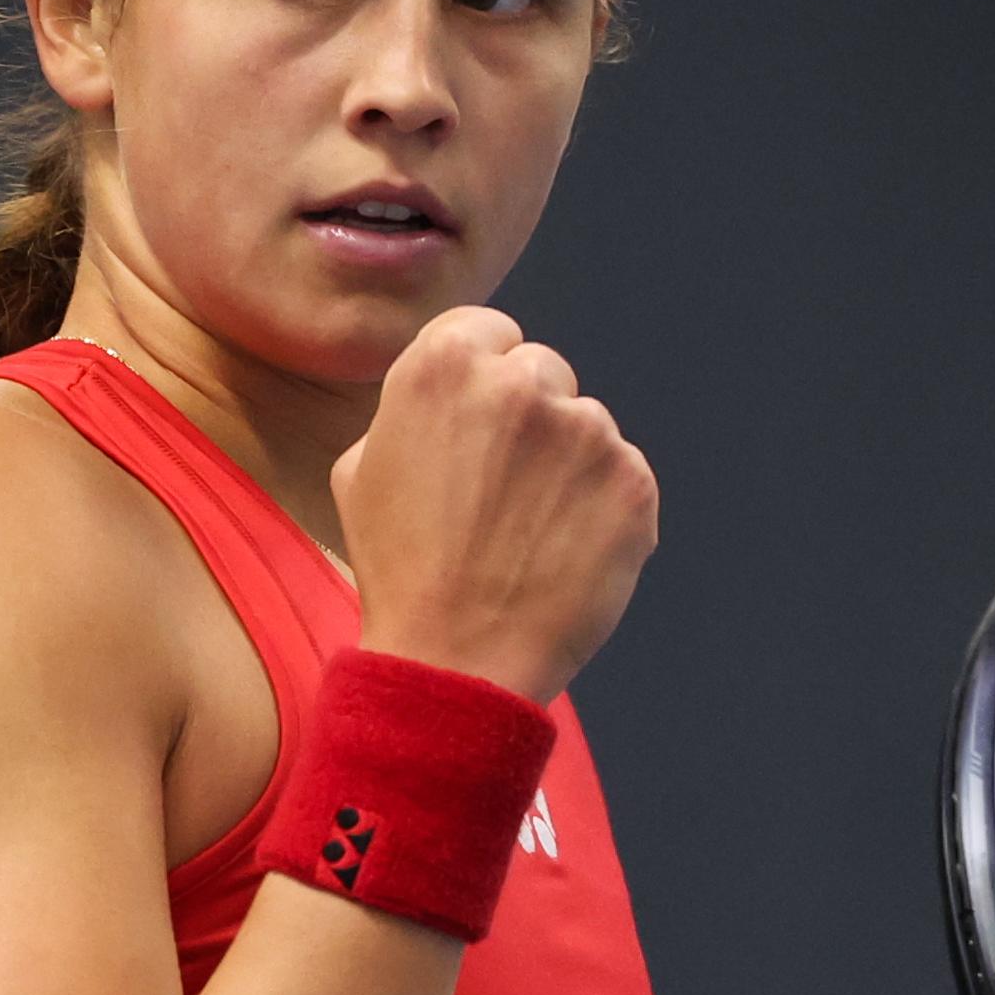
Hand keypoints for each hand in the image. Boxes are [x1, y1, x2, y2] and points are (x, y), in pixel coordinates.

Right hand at [333, 305, 657, 703]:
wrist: (455, 661)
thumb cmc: (400, 570)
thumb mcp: (360, 470)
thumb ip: (411, 409)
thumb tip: (452, 398)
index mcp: (444, 365)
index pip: (490, 333)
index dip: (483, 382)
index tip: (479, 430)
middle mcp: (522, 383)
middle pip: (544, 373)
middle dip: (529, 419)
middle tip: (503, 492)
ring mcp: (587, 432)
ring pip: (588, 427)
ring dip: (568, 467)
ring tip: (529, 535)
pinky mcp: (633, 482)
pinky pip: (624, 477)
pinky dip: (602, 510)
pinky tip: (563, 554)